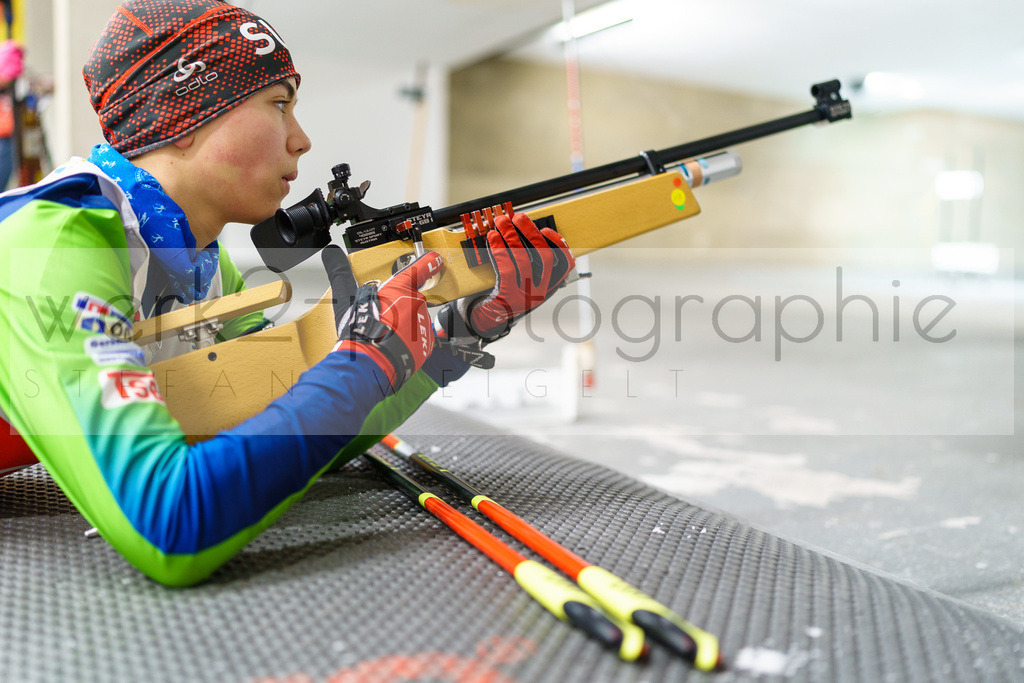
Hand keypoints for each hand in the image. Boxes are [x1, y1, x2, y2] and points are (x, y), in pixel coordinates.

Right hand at [330, 249, 443, 389]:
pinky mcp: (428, 343)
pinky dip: (411, 342)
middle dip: (400, 308)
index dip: (429, 262)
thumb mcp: (348, 297)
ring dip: (405, 326)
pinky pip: (421, 338)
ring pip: (416, 320)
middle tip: (382, 319)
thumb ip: (340, 272)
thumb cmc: (361, 331)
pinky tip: (395, 345)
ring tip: (386, 335)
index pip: (419, 269)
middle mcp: (416, 303)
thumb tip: (331, 252)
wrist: (373, 362)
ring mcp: (424, 323)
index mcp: (400, 288)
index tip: (436, 259)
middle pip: (411, 300)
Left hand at [438, 213, 573, 343]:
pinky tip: (492, 238)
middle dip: (531, 232)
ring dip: (511, 236)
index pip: (565, 264)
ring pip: (523, 260)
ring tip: (501, 222)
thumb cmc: (505, 293)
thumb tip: (523, 229)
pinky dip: (498, 249)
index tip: (545, 229)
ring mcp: (526, 297)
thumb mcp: (522, 279)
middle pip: (544, 257)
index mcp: (548, 286)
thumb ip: (528, 261)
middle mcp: (541, 293)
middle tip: (518, 217)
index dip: (559, 244)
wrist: (488, 319)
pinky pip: (506, 269)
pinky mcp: (508, 298)